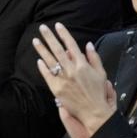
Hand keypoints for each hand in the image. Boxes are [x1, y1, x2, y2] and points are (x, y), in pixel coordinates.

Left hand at [34, 23, 115, 137]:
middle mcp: (71, 70)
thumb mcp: (101, 74)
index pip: (71, 45)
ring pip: (50, 60)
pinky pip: (47, 74)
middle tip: (42, 28)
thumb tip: (88, 44)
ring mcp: (63, 79)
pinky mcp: (56, 88)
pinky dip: (43, 66)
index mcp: (83, 65)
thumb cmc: (98, 93)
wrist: (94, 112)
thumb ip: (94, 58)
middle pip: (58, 50)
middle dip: (49, 37)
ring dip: (42, 49)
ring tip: (35, 40)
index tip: (58, 25)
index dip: (64, 34)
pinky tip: (39, 60)